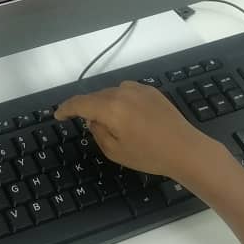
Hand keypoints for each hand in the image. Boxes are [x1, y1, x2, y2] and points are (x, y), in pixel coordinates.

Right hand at [56, 81, 218, 179]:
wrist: (185, 149)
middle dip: (87, 108)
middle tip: (85, 123)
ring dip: (105, 104)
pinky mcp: (151, 91)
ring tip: (111, 123)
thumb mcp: (115, 150)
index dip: (66, 108)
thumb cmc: (149, 154)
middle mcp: (122, 92)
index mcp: (110, 107)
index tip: (58, 114)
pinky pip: (127, 92)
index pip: (80, 103)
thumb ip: (97, 132)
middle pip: (95, 96)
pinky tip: (129, 116)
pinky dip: (120, 101)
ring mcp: (138, 89)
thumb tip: (93, 120)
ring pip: (111, 93)